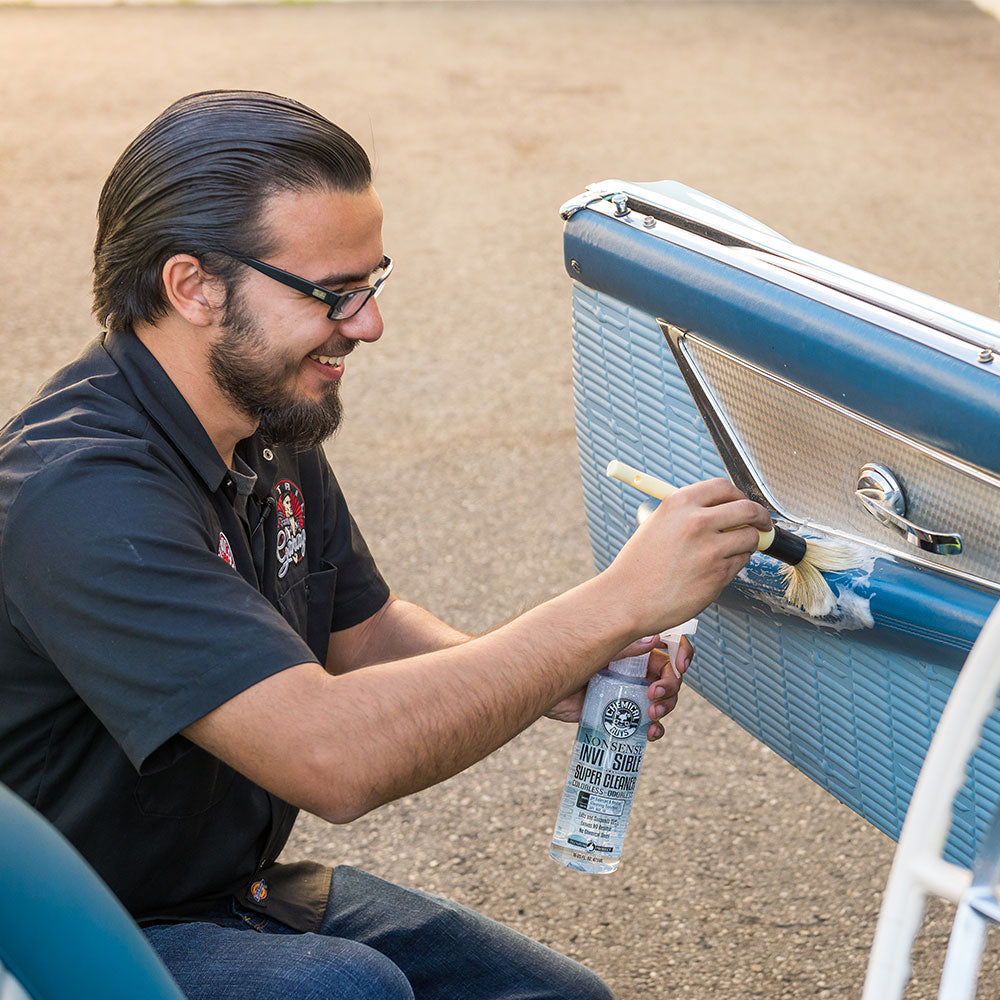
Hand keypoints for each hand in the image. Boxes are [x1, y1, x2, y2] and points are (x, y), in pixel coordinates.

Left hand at [544, 634, 691, 737]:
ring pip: (662, 700)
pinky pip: (645, 722)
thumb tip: (653, 638)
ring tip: (652, 716)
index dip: (682, 652)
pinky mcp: (619, 714)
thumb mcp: (598, 651)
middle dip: (671, 687)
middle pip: (669, 676)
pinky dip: (654, 728)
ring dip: (666, 708)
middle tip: (655, 697)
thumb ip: (624, 646)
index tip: (682, 664)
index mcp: (631, 649)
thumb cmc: (564, 660)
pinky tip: (650, 732)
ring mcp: (628, 692)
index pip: (667, 646)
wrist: (541, 687)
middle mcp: (633, 669)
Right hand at [605, 478, 770, 636]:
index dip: (739, 495)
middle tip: (761, 525)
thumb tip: (723, 511)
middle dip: (760, 517)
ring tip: (725, 553)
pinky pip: (740, 563)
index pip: (724, 488)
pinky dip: (733, 565)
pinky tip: (711, 571)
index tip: (743, 504)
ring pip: (749, 539)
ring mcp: (710, 549)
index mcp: (680, 503)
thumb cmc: (638, 566)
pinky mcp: (718, 575)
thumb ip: (689, 513)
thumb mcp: (657, 524)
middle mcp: (697, 522)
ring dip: (745, 545)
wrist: (627, 599)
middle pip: (747, 509)